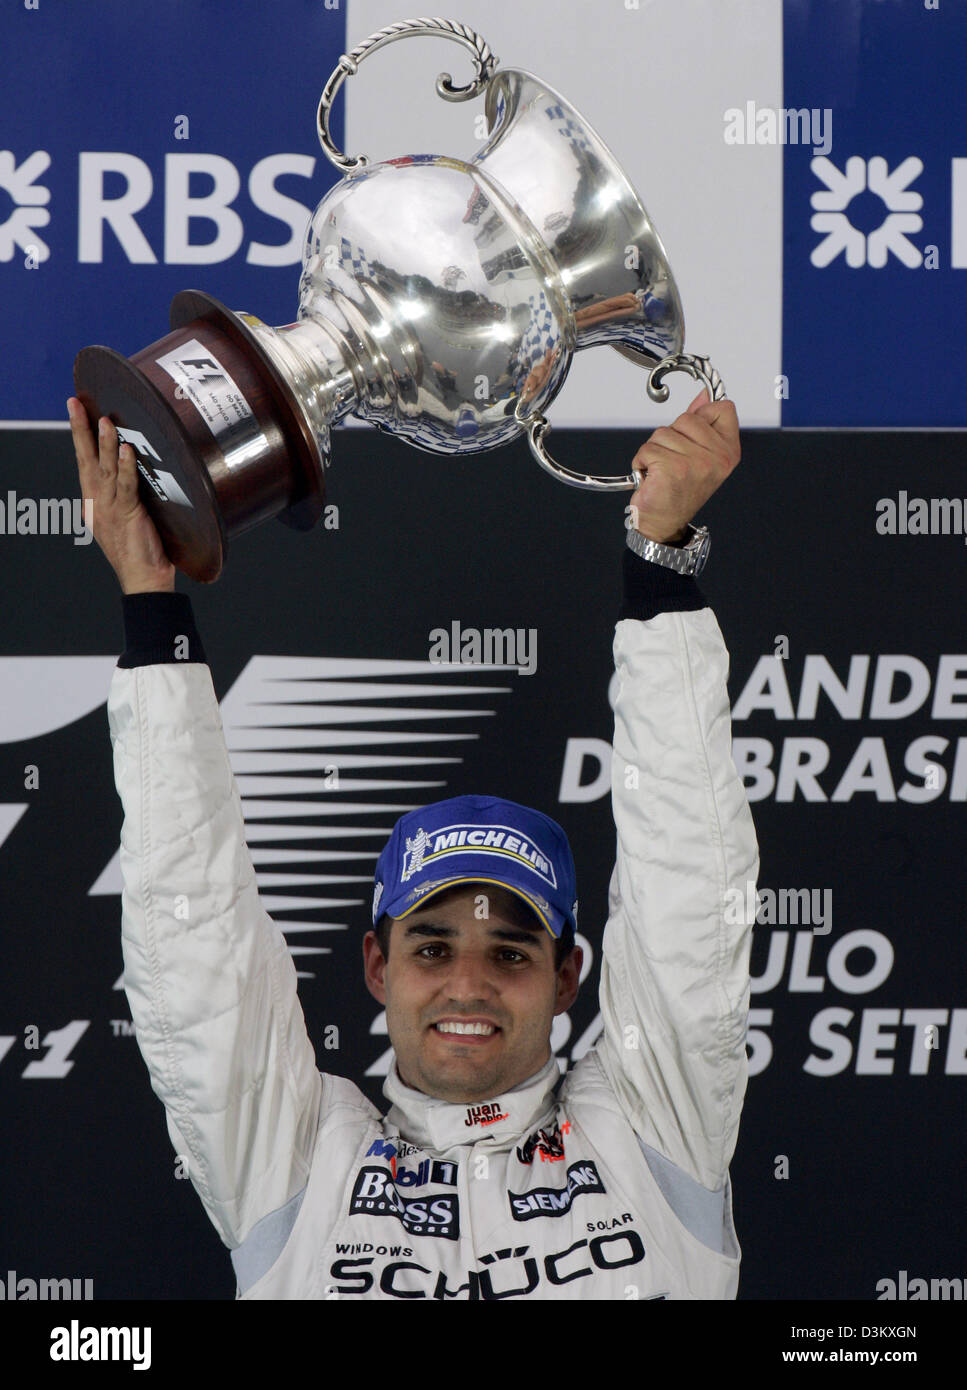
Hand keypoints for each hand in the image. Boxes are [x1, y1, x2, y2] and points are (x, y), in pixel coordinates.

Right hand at [68, 399, 175, 593]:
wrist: (145, 578)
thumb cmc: (142, 548)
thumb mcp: (129, 515)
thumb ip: (127, 492)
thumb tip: (134, 466)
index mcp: (95, 502)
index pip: (85, 462)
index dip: (81, 436)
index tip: (77, 410)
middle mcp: (98, 502)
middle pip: (86, 459)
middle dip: (80, 430)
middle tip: (74, 404)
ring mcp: (111, 509)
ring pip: (104, 470)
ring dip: (104, 443)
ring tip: (104, 419)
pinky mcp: (128, 515)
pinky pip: (125, 487)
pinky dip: (125, 468)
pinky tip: (125, 450)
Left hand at [627, 389, 740, 542]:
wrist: (663, 523)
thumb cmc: (678, 491)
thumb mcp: (698, 454)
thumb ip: (702, 423)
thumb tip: (705, 395)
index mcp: (729, 451)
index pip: (724, 408)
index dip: (702, 416)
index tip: (692, 436)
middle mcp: (718, 458)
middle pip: (686, 417)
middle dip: (671, 436)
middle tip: (673, 461)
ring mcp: (697, 463)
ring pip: (663, 433)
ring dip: (654, 451)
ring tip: (661, 471)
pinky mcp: (673, 469)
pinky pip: (648, 449)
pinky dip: (642, 462)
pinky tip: (652, 478)